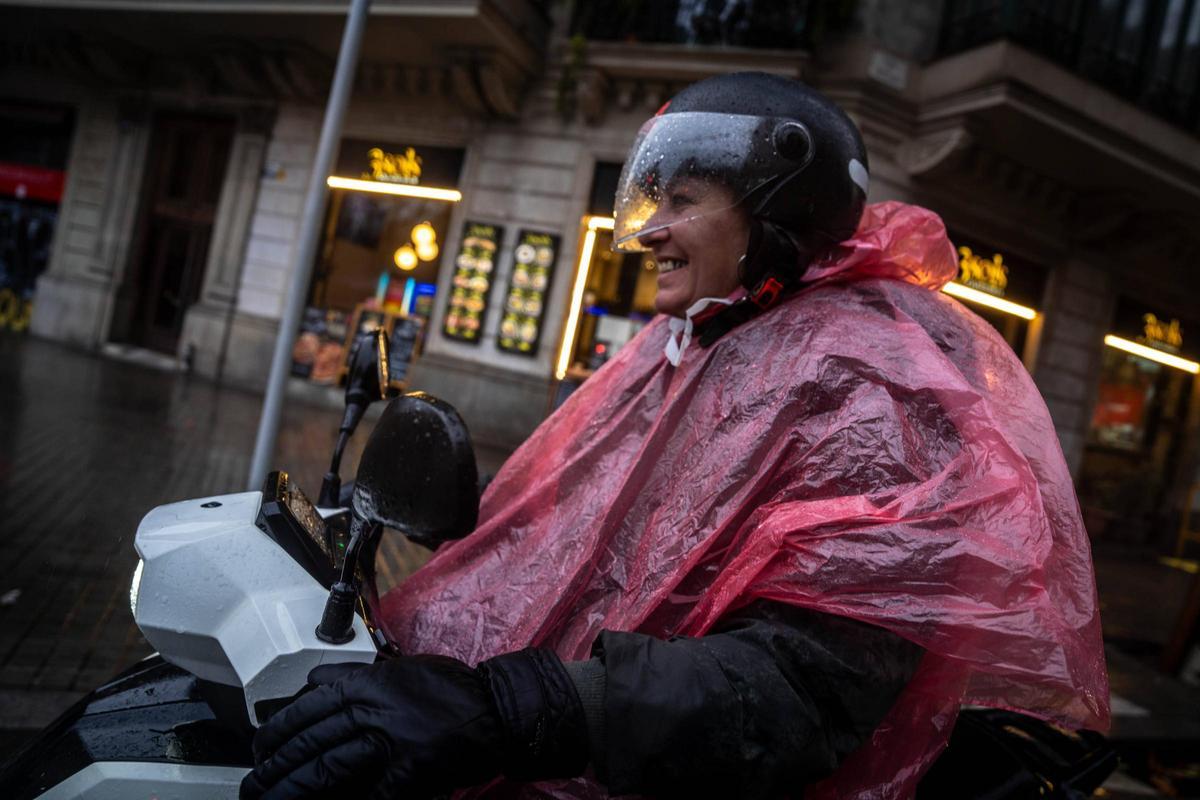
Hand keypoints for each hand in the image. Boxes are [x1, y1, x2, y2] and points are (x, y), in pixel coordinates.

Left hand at [240, 649, 586, 798]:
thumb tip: (316, 680)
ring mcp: (392, 738)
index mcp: (370, 682)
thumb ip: (358, 676)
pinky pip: (373, 793)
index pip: (309, 704)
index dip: (278, 728)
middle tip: (255, 782)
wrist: (497, 708)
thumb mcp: (400, 669)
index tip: (262, 744)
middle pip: (310, 739)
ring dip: (294, 788)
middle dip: (276, 765)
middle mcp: (374, 707)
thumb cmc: (453, 690)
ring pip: (328, 766)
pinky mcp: (411, 768)